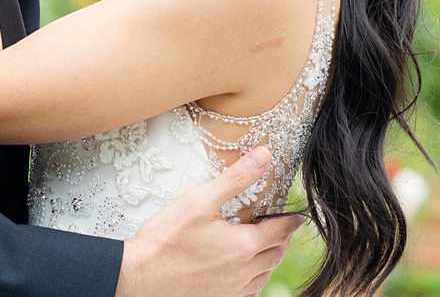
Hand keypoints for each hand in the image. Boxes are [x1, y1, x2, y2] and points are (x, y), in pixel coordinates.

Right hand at [117, 146, 302, 296]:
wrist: (142, 277)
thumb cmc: (166, 238)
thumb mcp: (199, 200)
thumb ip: (235, 178)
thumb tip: (264, 156)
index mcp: (245, 245)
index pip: (282, 230)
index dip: (291, 220)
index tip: (297, 215)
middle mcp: (245, 271)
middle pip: (277, 253)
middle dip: (281, 237)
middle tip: (277, 225)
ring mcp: (234, 290)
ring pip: (266, 273)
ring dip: (270, 257)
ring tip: (263, 243)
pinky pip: (251, 290)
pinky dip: (256, 276)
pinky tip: (244, 268)